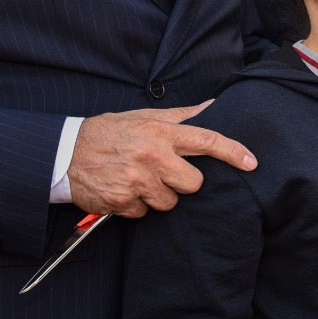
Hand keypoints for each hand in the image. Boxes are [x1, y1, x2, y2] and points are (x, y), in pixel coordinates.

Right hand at [66, 103, 256, 216]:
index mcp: (160, 132)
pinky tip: (123, 190)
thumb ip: (181, 116)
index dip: (233, 152)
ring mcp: (137, 181)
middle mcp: (152, 156)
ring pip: (169, 202)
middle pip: (193, 183)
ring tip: (138, 179)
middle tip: (162, 172)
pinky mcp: (122, 202)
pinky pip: (144, 213)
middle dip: (182, 182)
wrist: (65, 152)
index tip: (252, 162)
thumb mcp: (143, 117)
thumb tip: (213, 105)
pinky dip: (136, 206)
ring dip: (157, 196)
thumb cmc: (110, 132)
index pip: (206, 140)